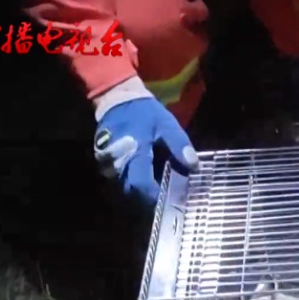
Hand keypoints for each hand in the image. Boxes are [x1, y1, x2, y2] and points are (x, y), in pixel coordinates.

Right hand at [94, 93, 197, 209]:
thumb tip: (194, 167)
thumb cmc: (144, 112)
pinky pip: (119, 179)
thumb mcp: (166, 124)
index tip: (170, 199)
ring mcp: (108, 164)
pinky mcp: (104, 164)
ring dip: (141, 190)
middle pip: (133, 190)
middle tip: (167, 194)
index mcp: (134, 152)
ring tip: (159, 186)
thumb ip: (179, 144)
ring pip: (125, 187)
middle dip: (149, 196)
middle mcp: (117, 162)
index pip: (141, 184)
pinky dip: (133, 181)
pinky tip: (146, 175)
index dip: (155, 196)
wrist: (116, 100)